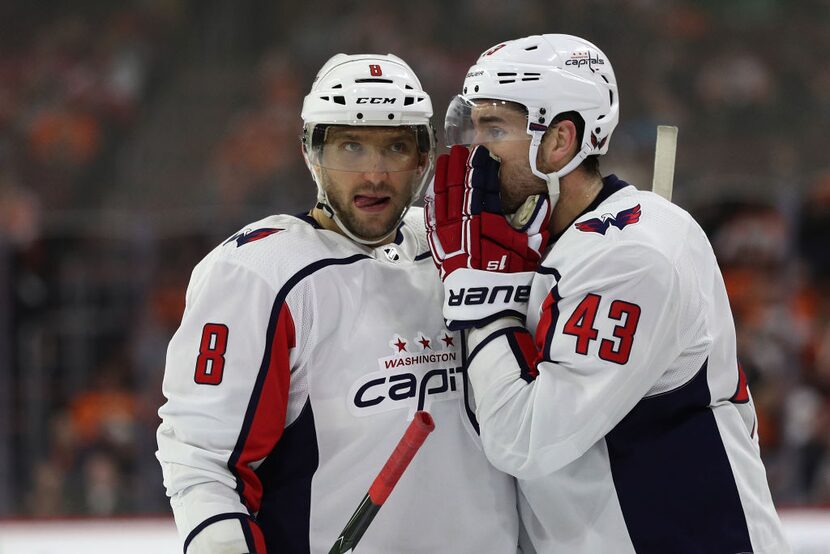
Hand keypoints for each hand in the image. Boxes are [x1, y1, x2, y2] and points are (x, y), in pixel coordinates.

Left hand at [424, 145, 549, 328]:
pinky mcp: (439, 248)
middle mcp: (461, 222)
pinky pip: (432, 219)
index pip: (481, 184)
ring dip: (443, 178)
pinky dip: (433, 203)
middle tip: (459, 149)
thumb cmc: (511, 276)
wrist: (486, 306)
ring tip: (445, 161)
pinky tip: (433, 193)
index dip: (481, 166)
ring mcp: (447, 235)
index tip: (482, 152)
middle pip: (457, 186)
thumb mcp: (530, 247)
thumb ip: (534, 221)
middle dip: (458, 166)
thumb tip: (539, 200)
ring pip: (441, 199)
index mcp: (484, 218)